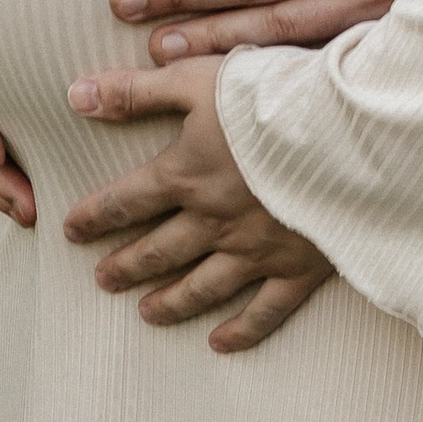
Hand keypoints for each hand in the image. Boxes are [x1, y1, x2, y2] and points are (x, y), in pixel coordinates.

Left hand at [63, 59, 333, 353]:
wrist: (350, 133)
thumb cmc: (275, 96)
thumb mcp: (199, 79)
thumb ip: (136, 91)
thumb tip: (75, 95)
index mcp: (187, 175)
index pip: (127, 200)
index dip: (96, 215)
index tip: (72, 229)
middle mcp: (214, 221)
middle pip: (158, 250)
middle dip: (126, 264)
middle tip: (102, 280)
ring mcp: (256, 250)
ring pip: (202, 286)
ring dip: (169, 301)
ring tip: (146, 312)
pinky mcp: (299, 267)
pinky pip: (264, 310)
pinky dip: (241, 330)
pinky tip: (219, 342)